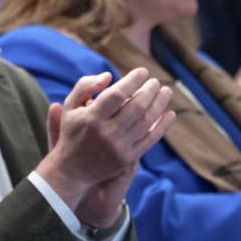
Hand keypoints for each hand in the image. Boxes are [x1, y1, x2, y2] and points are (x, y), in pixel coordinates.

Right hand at [35, 68, 173, 225]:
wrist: (72, 169)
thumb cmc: (73, 132)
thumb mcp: (70, 107)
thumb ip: (85, 86)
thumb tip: (108, 76)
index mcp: (91, 117)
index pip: (117, 95)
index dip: (133, 81)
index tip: (142, 72)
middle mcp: (105, 132)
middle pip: (136, 106)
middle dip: (150, 90)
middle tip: (154, 82)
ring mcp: (118, 146)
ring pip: (147, 121)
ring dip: (160, 104)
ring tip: (165, 91)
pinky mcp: (128, 158)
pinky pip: (151, 139)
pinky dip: (163, 125)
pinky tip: (170, 113)